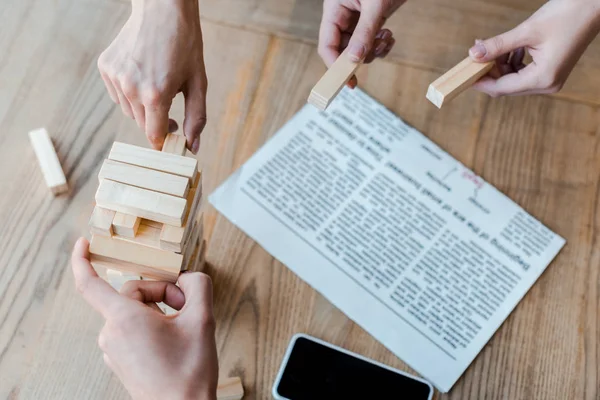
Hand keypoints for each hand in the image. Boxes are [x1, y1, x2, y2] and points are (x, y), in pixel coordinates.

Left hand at [71, 238, 217, 399]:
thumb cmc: (189, 372)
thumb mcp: (203, 320)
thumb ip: (198, 286)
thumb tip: (190, 278)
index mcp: (125, 319)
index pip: (90, 284)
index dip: (83, 260)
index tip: (83, 243)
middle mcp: (112, 333)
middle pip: (133, 293)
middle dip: (162, 292)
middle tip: (188, 306)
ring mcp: (114, 350)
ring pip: (134, 312)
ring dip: (160, 310)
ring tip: (184, 327)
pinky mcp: (121, 360)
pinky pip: (133, 329)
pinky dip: (153, 325)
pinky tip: (173, 340)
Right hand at [98, 0, 206, 152]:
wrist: (162, 9)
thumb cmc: (184, 44)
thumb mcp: (198, 82)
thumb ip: (196, 117)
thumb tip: (192, 146)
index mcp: (155, 94)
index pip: (154, 134)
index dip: (164, 140)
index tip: (172, 137)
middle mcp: (131, 88)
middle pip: (142, 124)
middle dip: (156, 121)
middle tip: (170, 106)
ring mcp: (115, 77)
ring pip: (128, 110)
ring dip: (142, 107)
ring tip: (156, 84)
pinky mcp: (105, 67)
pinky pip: (117, 94)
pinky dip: (129, 92)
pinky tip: (142, 75)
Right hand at [318, 0, 404, 86]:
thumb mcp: (375, 5)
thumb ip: (364, 32)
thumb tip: (354, 59)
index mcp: (334, 9)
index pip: (327, 45)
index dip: (335, 65)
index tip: (347, 81)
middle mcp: (342, 16)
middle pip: (343, 51)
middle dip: (361, 55)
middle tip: (378, 48)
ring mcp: (356, 20)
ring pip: (358, 50)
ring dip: (374, 50)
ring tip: (387, 37)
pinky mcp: (369, 22)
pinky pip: (369, 43)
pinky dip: (380, 46)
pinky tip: (389, 37)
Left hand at [469, 0, 599, 96]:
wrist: (595, 5)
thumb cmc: (567, 14)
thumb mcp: (527, 31)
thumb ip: (498, 45)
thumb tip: (473, 54)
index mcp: (543, 79)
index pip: (501, 88)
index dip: (480, 82)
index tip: (463, 74)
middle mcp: (547, 84)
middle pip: (506, 86)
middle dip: (488, 71)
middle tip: (475, 54)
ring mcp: (550, 79)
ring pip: (513, 79)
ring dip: (499, 64)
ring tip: (490, 45)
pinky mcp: (550, 70)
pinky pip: (523, 71)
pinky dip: (512, 60)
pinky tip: (508, 47)